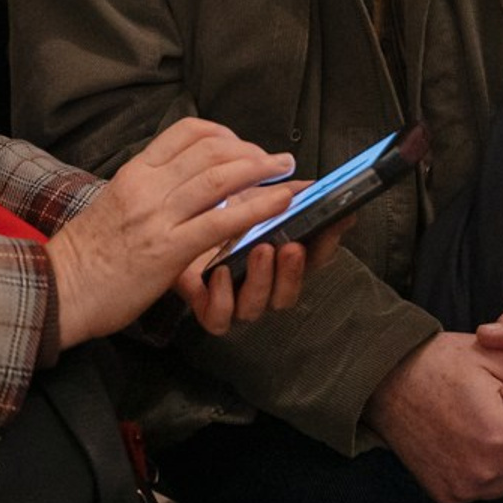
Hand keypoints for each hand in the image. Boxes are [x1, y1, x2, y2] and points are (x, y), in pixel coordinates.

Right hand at [45, 118, 296, 346]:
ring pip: (220, 179)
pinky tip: (280, 202)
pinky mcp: (168, 250)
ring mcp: (158, 216)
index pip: (187, 132)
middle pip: (210, 150)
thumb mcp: (115, 202)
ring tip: (286, 174)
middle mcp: (148, 186)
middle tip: (276, 160)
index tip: (243, 144)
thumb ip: (149, 187)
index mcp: (135, 171)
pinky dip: (258, 207)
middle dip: (251, 151)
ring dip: (262, 171)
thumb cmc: (88, 253)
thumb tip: (185, 181)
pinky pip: (222, 221)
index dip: (225, 133)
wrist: (60, 289)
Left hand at [180, 205, 353, 334]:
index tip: (334, 223)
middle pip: (289, 290)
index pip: (313, 258)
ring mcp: (235, 298)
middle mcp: (260, 281)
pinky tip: (220, 272)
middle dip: (294, 270)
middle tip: (292, 246)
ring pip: (257, 306)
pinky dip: (223, 298)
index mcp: (277, 256)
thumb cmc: (213, 215)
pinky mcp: (206, 307)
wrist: (169, 231)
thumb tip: (315, 184)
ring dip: (262, 278)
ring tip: (259, 251)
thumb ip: (283, 193)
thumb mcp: (250, 198)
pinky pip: (220, 317)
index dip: (326, 243)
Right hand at [363, 335, 502, 502]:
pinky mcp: (449, 495)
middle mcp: (488, 471)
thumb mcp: (494, 355)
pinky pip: (481, 487)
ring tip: (475, 423)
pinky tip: (458, 438)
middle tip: (498, 412)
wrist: (385, 380)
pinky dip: (477, 467)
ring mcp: (466, 487)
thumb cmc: (441, 362)